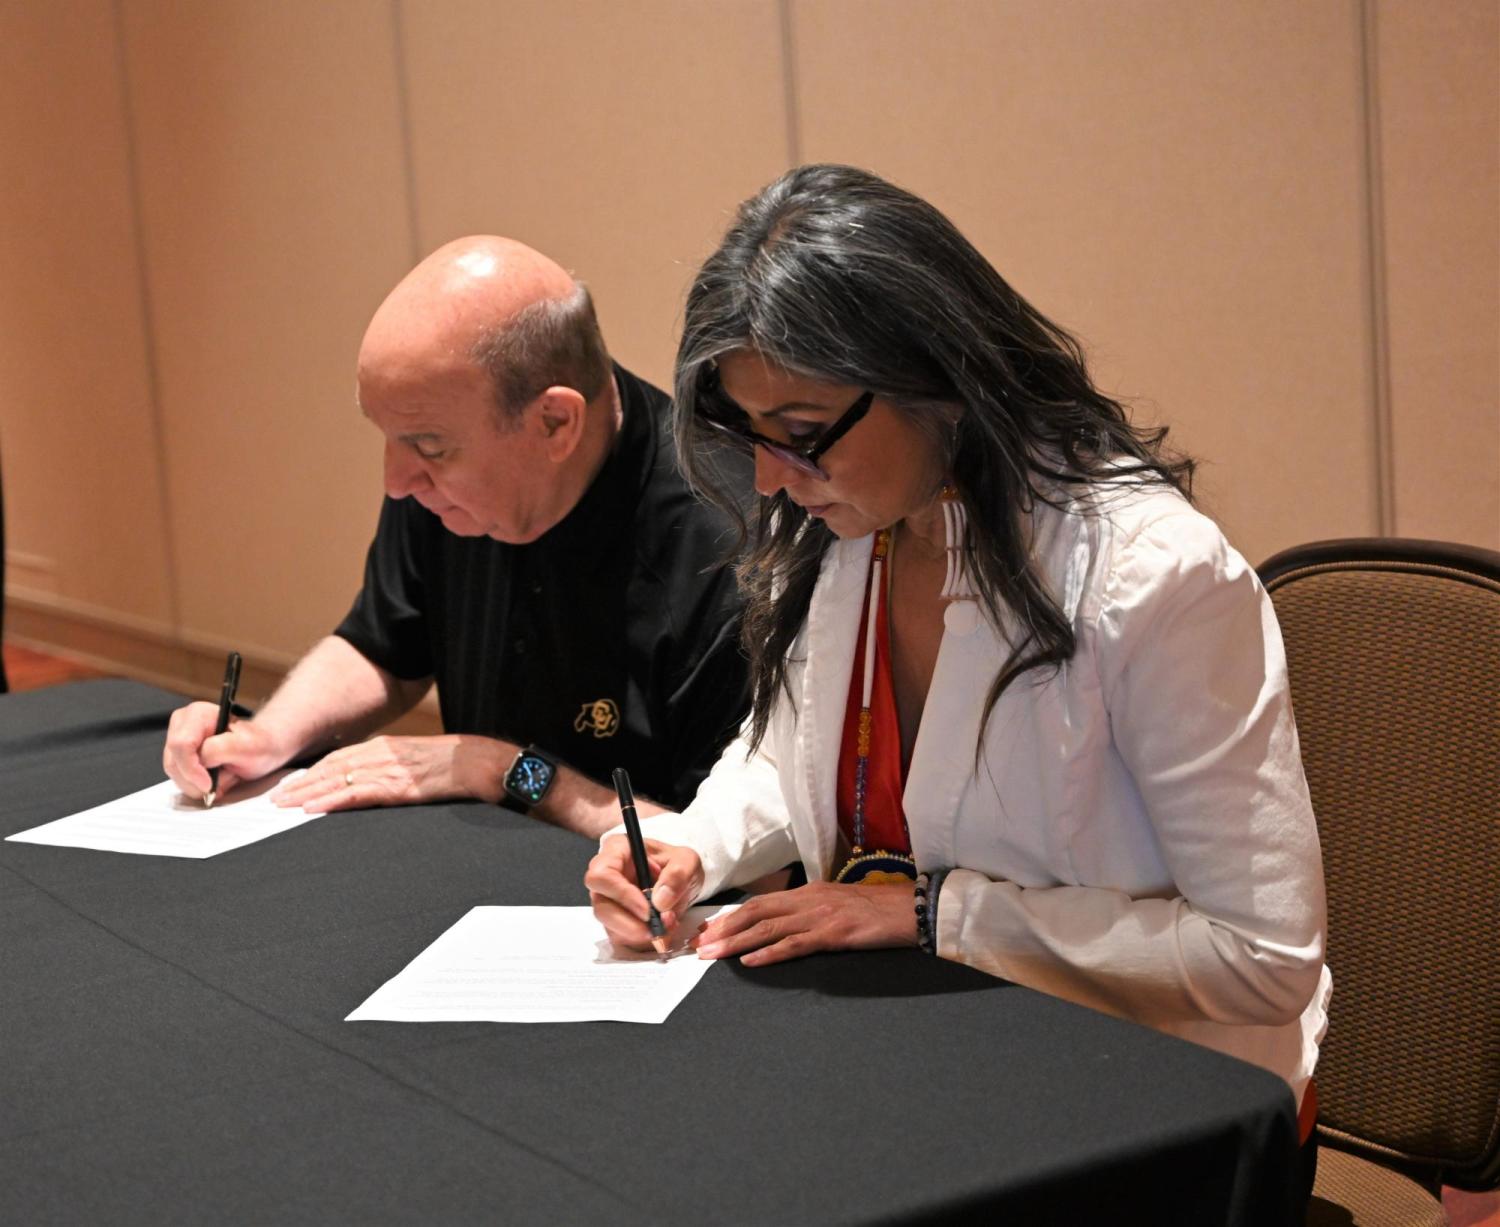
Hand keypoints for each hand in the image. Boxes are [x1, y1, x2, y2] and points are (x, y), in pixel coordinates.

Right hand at [162, 701, 288, 801]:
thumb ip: (218, 749)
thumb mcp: (247, 746)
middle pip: (174, 762)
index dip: (191, 769)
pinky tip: (216, 779)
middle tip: (225, 778)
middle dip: (197, 779)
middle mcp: (183, 724)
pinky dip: (197, 785)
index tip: (208, 784)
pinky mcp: (179, 756)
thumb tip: (199, 760)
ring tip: (225, 775)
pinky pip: (179, 778)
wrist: (262, 747)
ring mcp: (178, 740)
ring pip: (175, 773)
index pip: (180, 745)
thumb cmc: (258, 743)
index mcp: (198, 714)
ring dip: (199, 783)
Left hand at [268, 734, 501, 812]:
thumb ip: (391, 767)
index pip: (338, 758)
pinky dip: (332, 801)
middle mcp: (381, 753)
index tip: (291, 784)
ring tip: (284, 805)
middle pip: (331, 767)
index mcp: (384, 746)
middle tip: (275, 797)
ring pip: (337, 780)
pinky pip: (358, 794)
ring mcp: (388, 769)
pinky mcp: (398, 787)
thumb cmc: (452, 764)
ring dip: (307, 793)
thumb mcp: (415, 760)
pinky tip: (314, 808)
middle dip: (301, 783)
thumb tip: (371, 782)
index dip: (311, 772)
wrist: (477, 762)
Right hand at [585, 836, 703, 952]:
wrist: (682, 879)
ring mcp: (608, 901)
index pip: (601, 875)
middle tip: (657, 928)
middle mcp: (606, 877)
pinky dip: (642, 940)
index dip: (621, 895)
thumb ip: (677, 875)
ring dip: (638, 933)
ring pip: (609, 925)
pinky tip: (662, 930)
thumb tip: (660, 901)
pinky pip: (620, 937)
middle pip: (601, 906)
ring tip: (666, 926)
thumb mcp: (687, 860)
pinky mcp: (615, 921)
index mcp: (617, 851)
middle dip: (630, 923)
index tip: (648, 909)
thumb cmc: (677, 863)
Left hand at [694, 880, 918, 966]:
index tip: (709, 930)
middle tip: (699, 944)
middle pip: (756, 912)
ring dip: (737, 942)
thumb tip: (786, 923)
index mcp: (808, 892)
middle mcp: (808, 900)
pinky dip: (769, 953)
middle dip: (724, 928)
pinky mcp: (834, 934)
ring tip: (713, 954)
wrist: (910, 908)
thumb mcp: (838, 903)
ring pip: (768, 928)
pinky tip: (750, 962)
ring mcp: (820, 916)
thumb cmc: (877, 908)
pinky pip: (795, 944)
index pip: (760, 902)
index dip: (732, 916)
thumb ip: (812, 910)